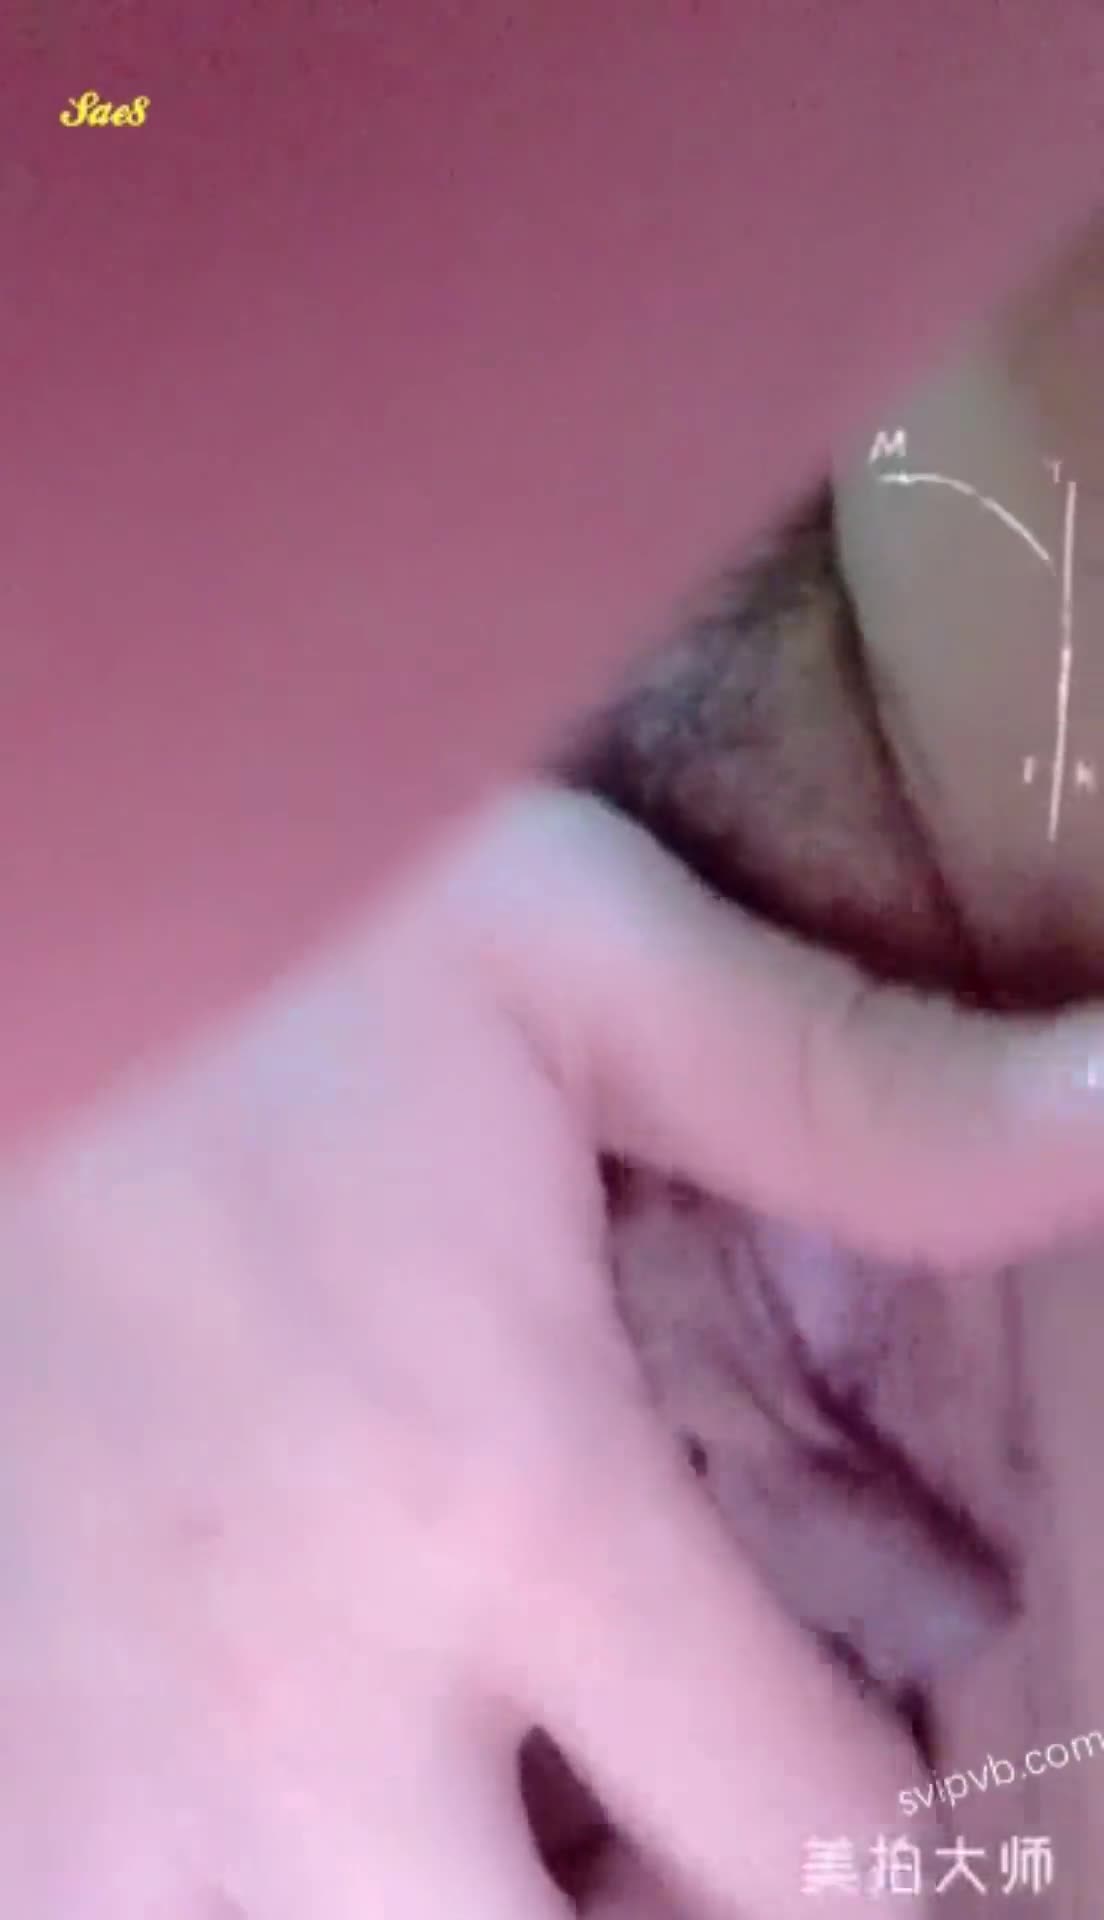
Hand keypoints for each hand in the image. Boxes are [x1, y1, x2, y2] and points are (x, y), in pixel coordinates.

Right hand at [4, 782, 1103, 1918]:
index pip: (810, 1846)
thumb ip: (849, 1084)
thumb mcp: (558, 953)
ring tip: (478, 1832)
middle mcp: (295, 1697)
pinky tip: (276, 1814)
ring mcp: (90, 1766)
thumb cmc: (251, 940)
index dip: (900, 1846)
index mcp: (497, 1495)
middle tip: (687, 1829)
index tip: (879, 1761)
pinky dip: (233, 1917)